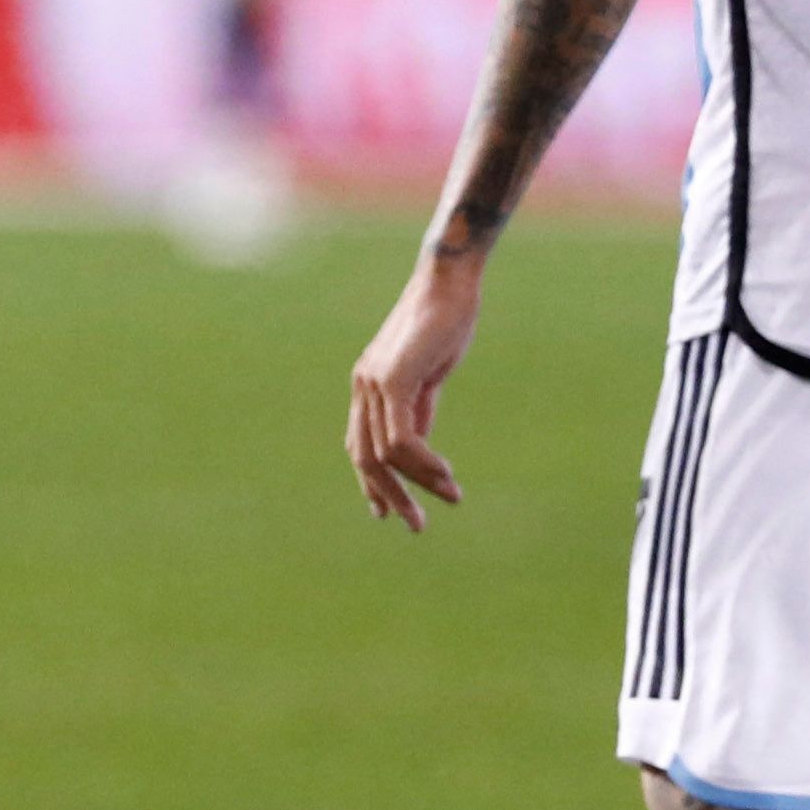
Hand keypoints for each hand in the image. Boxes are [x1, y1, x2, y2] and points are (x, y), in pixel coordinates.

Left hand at [346, 250, 484, 529]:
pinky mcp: (393, 379)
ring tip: (450, 496)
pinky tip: (445, 473)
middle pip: (364, 458)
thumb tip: (417, 446)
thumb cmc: (443, 324)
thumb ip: (419, 407)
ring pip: (383, 454)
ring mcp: (373, 382)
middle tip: (417, 525)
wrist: (449, 284)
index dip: (371, 482)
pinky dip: (423, 462)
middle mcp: (363, 386)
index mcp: (367, 385)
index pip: (359, 446)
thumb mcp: (428, 373)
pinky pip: (402, 438)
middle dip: (390, 495)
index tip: (388, 512)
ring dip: (417, 483)